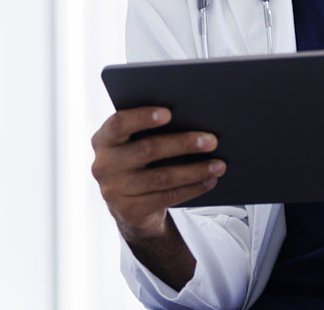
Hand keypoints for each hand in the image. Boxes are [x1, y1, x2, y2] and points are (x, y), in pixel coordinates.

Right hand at [90, 107, 226, 240]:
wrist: (128, 205)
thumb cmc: (138, 160)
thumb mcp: (134, 143)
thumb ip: (148, 130)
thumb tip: (193, 117)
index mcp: (104, 140)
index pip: (118, 124)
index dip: (142, 117)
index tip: (169, 113)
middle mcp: (104, 165)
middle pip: (147, 150)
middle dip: (183, 144)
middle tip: (211, 141)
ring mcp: (114, 190)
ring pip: (161, 177)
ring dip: (195, 170)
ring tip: (219, 165)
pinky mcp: (129, 210)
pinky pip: (167, 197)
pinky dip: (192, 188)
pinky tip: (210, 180)